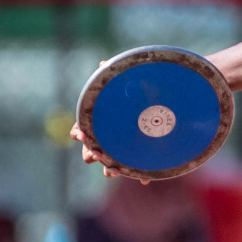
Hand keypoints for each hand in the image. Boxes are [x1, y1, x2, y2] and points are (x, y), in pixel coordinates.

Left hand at [69, 123, 148, 184]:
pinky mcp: (83, 127)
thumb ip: (142, 164)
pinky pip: (74, 135)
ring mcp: (91, 140)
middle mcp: (101, 150)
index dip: (112, 172)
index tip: (117, 170)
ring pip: (85, 155)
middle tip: (101, 155)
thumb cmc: (133, 126)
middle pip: (96, 162)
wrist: (122, 102)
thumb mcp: (139, 145)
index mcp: (113, 156)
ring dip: (89, 152)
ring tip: (94, 148)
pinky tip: (83, 132)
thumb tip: (145, 183)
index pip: (110, 170)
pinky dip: (77, 135)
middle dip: (98, 160)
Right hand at [72, 59, 149, 183]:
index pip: (80, 132)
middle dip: (92, 154)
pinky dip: (138, 175)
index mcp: (99, 125)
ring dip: (110, 169)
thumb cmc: (138, 96)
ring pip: (109, 167)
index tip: (82, 134)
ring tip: (114, 169)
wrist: (162, 108)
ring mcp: (121, 152)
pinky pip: (135, 172)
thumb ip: (113, 75)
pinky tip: (144, 178)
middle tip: (98, 153)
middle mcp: (107, 141)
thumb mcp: (125, 84)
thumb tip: (104, 63)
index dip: (79, 134)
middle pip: (90, 154)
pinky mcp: (138, 160)